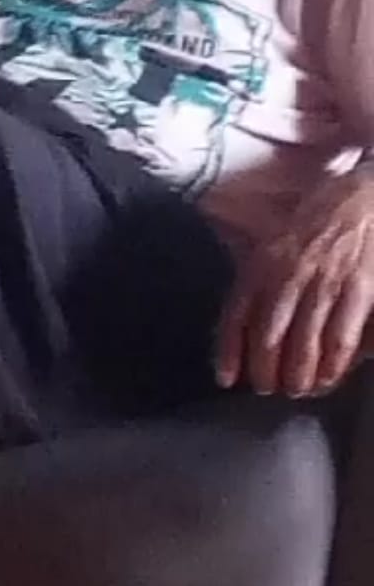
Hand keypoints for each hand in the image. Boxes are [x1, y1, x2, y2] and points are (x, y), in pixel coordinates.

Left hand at [216, 165, 373, 396]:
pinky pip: (340, 337)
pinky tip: (328, 378)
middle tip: (269, 388)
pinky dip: (332, 365)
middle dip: (266, 370)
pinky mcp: (359, 287)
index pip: (237, 311)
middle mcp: (289, 271)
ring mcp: (325, 280)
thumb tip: (244, 329)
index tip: (226, 378)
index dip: (229, 350)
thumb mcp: (278, 241)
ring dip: (298, 375)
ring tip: (297, 389)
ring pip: (303, 342)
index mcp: (265, 259)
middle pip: (268, 335)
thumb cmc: (319, 221)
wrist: (366, 196)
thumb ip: (260, 278)